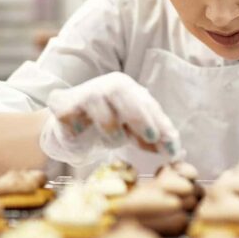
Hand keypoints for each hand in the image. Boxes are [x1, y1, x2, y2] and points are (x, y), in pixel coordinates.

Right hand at [39, 72, 180, 164]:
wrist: (72, 130)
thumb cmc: (109, 127)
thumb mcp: (134, 132)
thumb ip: (153, 138)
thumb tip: (175, 151)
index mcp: (126, 88)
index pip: (146, 103)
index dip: (160, 123)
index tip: (172, 146)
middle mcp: (105, 86)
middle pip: (122, 93)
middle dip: (139, 117)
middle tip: (152, 138)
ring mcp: (83, 94)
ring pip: (100, 108)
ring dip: (111, 132)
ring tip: (112, 142)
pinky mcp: (62, 106)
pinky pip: (72, 119)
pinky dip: (78, 130)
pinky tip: (80, 133)